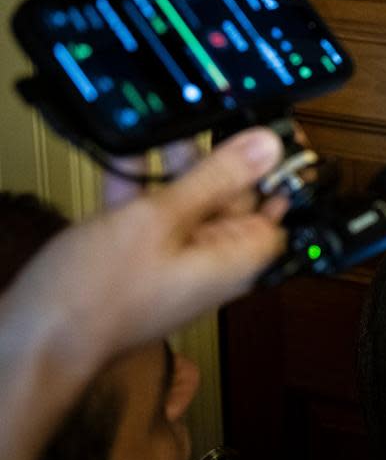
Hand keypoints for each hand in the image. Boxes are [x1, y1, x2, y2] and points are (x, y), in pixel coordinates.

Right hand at [0, 127, 285, 459]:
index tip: (266, 137)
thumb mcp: (161, 219)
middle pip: (230, 201)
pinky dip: (140, 186)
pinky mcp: (137, 260)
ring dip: (173, 168)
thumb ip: (216, 179)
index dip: (275, 175)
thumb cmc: (96, 298)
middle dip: (216, 160)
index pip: (277, 211)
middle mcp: (210, 262)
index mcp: (234, 259)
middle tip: (199, 119)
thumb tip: (268, 148)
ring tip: (158, 129)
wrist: (33, 340)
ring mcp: (172, 261)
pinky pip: (149, 215)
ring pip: (187, 203)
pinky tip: (126, 154)